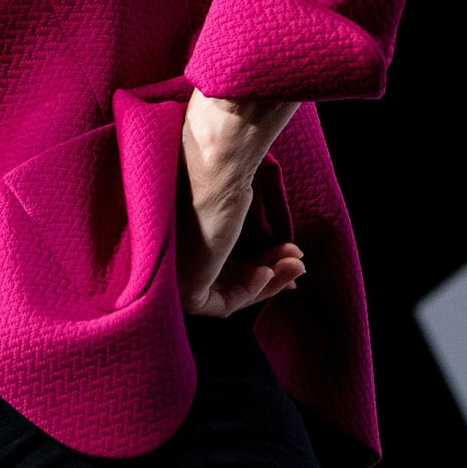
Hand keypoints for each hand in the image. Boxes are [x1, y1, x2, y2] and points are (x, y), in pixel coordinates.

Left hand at [176, 89, 304, 318]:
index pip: (212, 262)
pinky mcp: (185, 288)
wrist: (214, 162)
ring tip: (296, 262)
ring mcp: (173, 274)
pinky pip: (223, 305)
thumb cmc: (222, 169)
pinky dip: (253, 290)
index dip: (253, 263)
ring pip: (225, 293)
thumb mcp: (237, 205)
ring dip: (269, 280)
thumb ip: (249, 233)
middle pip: (221, 279)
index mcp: (175, 235)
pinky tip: (269, 269)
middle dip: (268, 271)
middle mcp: (168, 255)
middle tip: (298, 259)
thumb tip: (279, 258)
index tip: (287, 250)